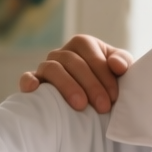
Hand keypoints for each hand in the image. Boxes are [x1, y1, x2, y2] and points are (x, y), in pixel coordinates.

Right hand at [18, 35, 134, 113]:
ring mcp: (47, 66)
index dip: (103, 74)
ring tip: (81, 105)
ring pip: (52, 68)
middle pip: (72, 62)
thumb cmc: (109, 82)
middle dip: (90, 84)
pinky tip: (33, 90)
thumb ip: (123, 62)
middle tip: (103, 106)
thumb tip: (117, 65)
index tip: (114, 96)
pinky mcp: (36, 81)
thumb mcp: (121, 70)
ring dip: (67, 86)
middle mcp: (62, 53)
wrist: (96, 100)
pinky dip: (29, 81)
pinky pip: (28, 77)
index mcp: (83, 44)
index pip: (90, 53)